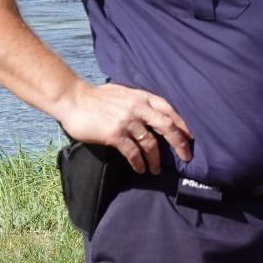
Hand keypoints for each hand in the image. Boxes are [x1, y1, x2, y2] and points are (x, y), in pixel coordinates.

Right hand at [57, 81, 193, 174]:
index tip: (190, 137)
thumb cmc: (96, 97)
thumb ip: (138, 101)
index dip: (182, 124)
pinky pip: (133, 152)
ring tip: (156, 170)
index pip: (169, 110)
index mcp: (142, 97)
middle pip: (167, 126)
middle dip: (180, 143)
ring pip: (150, 143)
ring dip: (156, 160)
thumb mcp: (123, 92)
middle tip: (186, 157)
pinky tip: (140, 169)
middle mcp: (138, 108)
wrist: (73, 99)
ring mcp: (127, 121)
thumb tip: (151, 112)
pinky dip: (139, 163)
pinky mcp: (115, 134)